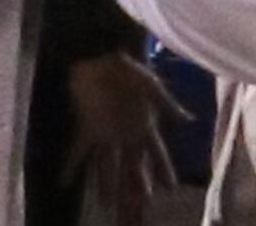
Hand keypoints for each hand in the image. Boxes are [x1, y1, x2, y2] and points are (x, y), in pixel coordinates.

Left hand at [56, 52, 187, 225]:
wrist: (102, 52)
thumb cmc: (129, 68)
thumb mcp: (153, 86)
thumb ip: (169, 105)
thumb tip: (190, 120)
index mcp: (144, 124)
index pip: (157, 153)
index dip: (163, 170)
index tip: (170, 188)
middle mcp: (125, 134)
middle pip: (132, 166)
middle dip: (137, 185)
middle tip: (141, 204)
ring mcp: (106, 134)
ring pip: (107, 165)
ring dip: (105, 184)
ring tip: (106, 204)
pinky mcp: (87, 128)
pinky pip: (78, 152)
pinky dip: (70, 167)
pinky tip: (65, 183)